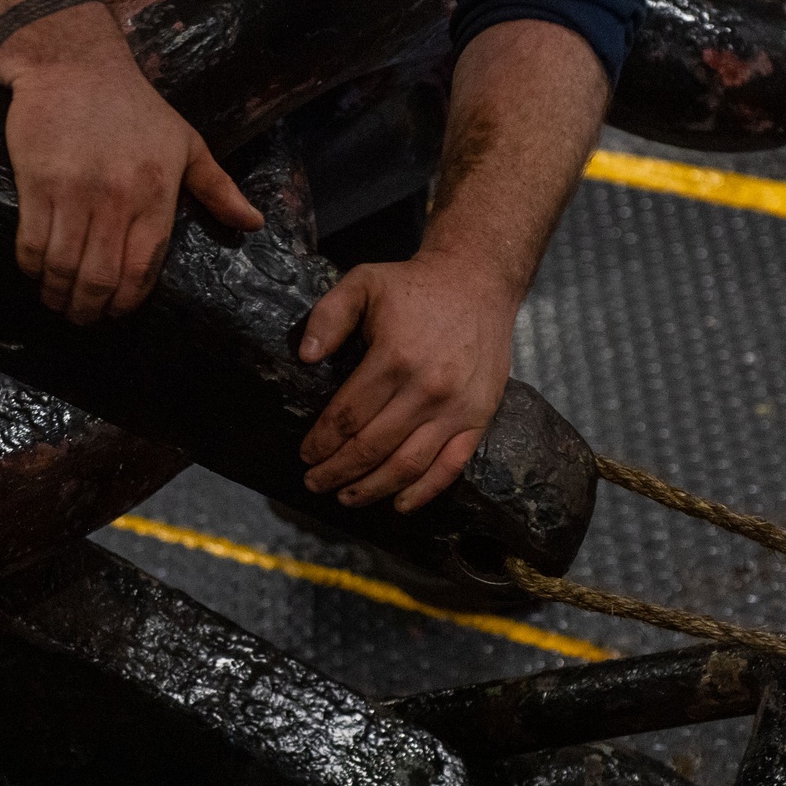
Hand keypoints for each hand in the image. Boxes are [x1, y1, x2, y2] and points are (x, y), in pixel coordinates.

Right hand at [7, 45, 262, 323]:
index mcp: (156, 195)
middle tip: (84, 318)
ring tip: (58, 304)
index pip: (143, 267)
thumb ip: (218, 189)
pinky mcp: (37, 183)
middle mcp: (116, 199)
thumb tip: (253, 224)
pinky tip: (36, 276)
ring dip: (58, 295)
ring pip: (63, 265)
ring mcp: (74, 192)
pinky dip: (32, 268)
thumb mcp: (187, 144)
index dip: (128, 301)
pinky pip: (31, 241)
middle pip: (101, 277)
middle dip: (91, 309)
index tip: (118, 313)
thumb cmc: (136, 108)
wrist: (74, 64)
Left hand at [298, 251, 516, 511]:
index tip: (306, 454)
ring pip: (407, 465)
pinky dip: (423, 492)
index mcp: (394, 358)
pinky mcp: (479, 417)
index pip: (347, 416)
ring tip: (346, 497)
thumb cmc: (414, 286)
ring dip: (372, 488)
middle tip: (315, 481)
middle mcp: (427, 389)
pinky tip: (399, 503)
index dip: (321, 442)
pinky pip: (450, 466)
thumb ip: (329, 315)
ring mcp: (457, 408)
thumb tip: (305, 356)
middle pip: (371, 447)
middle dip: (337, 471)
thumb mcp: (363, 282)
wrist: (479, 282)